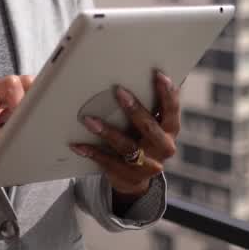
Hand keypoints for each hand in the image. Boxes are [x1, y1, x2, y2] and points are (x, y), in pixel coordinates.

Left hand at [70, 70, 180, 197]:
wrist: (136, 179)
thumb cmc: (142, 139)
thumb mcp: (153, 123)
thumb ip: (153, 104)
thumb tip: (152, 70)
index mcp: (170, 130)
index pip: (172, 110)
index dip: (167, 93)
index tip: (158, 74)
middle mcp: (162, 148)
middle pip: (150, 127)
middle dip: (134, 109)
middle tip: (118, 90)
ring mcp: (145, 164)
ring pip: (126, 146)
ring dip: (106, 131)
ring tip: (88, 119)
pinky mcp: (126, 174)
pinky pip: (106, 161)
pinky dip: (91, 152)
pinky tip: (77, 144)